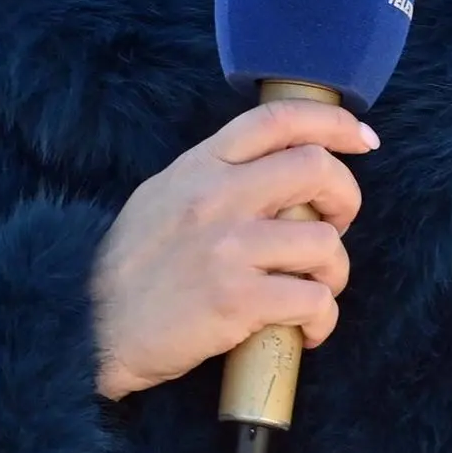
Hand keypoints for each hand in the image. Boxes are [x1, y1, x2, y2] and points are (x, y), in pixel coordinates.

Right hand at [89, 100, 372, 400]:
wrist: (88, 327)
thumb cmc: (127, 271)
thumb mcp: (160, 198)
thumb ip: (212, 178)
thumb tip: (273, 171)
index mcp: (198, 167)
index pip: (277, 120)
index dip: (334, 124)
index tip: (363, 140)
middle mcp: (215, 196)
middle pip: (316, 169)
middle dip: (347, 198)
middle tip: (338, 227)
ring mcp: (227, 247)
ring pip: (324, 242)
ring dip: (335, 273)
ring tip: (316, 292)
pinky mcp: (236, 299)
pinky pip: (313, 300)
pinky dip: (323, 319)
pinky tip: (308, 332)